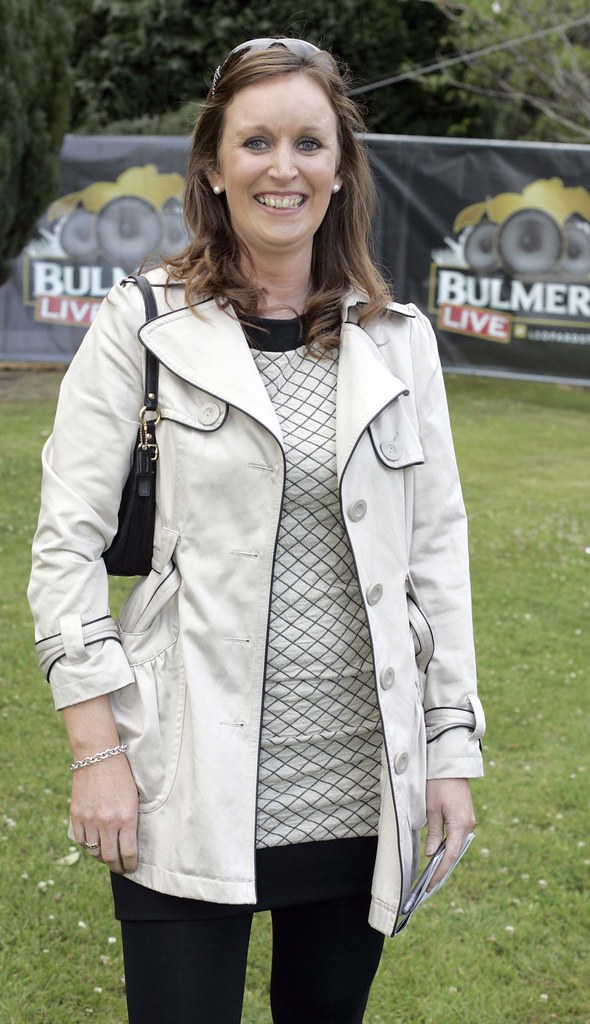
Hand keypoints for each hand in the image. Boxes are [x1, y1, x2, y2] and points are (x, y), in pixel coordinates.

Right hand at [71, 753, 138, 874]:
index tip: (131, 868)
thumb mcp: (134, 798)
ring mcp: (90, 820)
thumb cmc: (122, 775)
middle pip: (110, 857)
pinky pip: (80, 840)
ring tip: (107, 856)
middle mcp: (108, 822)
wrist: (99, 755)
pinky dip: (87, 845)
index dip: (130, 865)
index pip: (128, 853)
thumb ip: (131, 821)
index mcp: (126, 817)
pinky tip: (93, 843)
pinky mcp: (76, 815)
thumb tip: (129, 843)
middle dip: (117, 867)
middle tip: (120, 868)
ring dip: (101, 857)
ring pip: (94, 851)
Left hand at [424, 778, 475, 890]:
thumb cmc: (438, 783)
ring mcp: (469, 820)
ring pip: (457, 845)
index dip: (440, 871)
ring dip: (446, 859)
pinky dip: (449, 848)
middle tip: (429, 885)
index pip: (451, 855)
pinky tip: (440, 855)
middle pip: (456, 853)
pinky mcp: (466, 816)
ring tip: (433, 874)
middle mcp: (468, 824)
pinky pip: (458, 837)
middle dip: (443, 869)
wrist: (450, 764)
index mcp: (460, 823)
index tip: (430, 884)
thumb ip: (433, 832)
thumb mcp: (431, 808)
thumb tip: (432, 854)